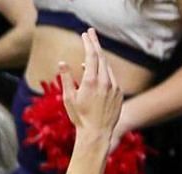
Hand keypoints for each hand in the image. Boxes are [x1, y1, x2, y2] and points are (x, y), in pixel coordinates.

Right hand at [60, 30, 122, 145]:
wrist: (97, 134)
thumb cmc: (80, 117)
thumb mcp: (69, 98)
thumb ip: (66, 78)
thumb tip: (62, 63)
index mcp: (91, 82)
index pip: (91, 56)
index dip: (88, 43)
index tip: (85, 34)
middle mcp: (105, 83)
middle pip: (101, 57)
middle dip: (95, 43)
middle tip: (90, 32)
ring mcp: (114, 88)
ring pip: (108, 67)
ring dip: (100, 57)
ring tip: (92, 50)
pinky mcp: (119, 94)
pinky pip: (112, 77)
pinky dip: (105, 71)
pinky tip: (98, 71)